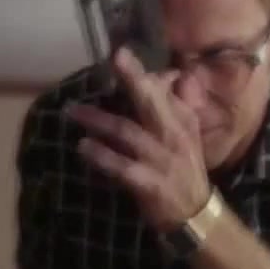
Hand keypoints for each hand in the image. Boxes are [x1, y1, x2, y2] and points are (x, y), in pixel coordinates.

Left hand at [70, 47, 211, 231]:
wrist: (195, 215)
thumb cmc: (184, 170)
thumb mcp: (187, 135)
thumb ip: (178, 104)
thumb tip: (172, 74)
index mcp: (181, 121)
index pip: (162, 90)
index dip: (140, 72)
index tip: (120, 53)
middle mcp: (172, 135)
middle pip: (150, 102)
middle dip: (132, 79)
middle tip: (112, 59)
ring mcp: (161, 159)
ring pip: (128, 132)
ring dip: (99, 120)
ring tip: (73, 111)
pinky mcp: (150, 183)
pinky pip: (122, 167)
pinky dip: (102, 156)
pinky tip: (84, 147)